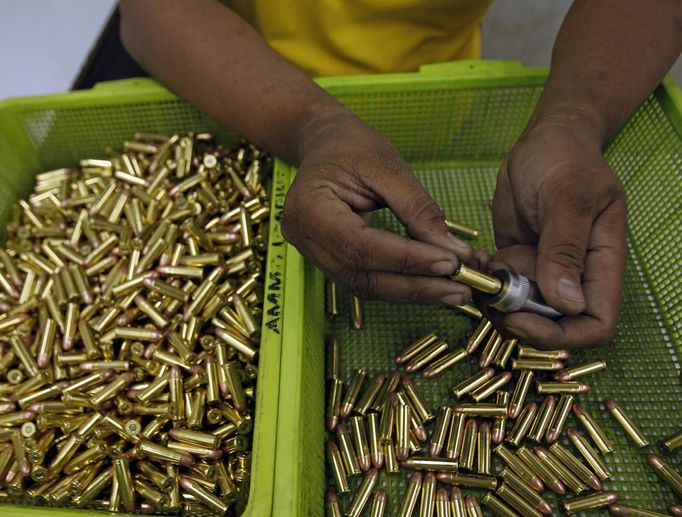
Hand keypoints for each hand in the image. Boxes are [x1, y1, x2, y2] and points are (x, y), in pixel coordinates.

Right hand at [282, 110, 473, 303]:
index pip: (360, 245)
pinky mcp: (330, 260)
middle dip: (415, 286)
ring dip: (412, 292)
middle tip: (461, 289)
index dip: (406, 259)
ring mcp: (314, 253)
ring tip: (455, 291)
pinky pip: (366, 281)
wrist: (322, 142)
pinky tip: (432, 284)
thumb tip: (453, 251)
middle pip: (362, 276)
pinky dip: (401, 285)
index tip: (450, 263)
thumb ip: (418, 209)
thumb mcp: (387, 165)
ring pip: (365, 286)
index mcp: (309, 207)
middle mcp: (305, 238)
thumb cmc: (350, 145)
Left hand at [491, 110, 626, 347]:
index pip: (595, 325)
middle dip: (516, 319)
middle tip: (486, 295)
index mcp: (601, 265)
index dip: (559, 335)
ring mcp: (543, 271)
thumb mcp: (566, 197)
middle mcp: (574, 276)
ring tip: (480, 266)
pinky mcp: (517, 262)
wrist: (546, 140)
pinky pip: (498, 288)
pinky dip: (483, 282)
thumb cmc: (567, 160)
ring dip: (494, 300)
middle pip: (551, 326)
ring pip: (519, 310)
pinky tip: (477, 257)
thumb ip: (565, 248)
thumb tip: (567, 302)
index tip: (520, 319)